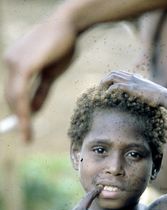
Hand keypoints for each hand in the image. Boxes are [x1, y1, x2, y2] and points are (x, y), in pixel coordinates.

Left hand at [4, 16, 76, 141]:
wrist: (69, 26)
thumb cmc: (62, 47)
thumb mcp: (50, 74)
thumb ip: (40, 92)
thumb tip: (33, 111)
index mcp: (15, 63)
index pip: (13, 92)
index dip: (18, 112)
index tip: (24, 128)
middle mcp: (10, 61)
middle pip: (11, 97)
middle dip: (19, 119)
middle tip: (26, 138)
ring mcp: (14, 62)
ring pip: (14, 98)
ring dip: (21, 120)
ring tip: (27, 136)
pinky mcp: (23, 65)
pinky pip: (20, 94)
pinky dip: (23, 111)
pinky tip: (26, 123)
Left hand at [100, 70, 166, 107]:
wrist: (163, 96)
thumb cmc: (157, 97)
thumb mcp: (147, 93)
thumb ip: (141, 92)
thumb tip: (139, 98)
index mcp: (135, 77)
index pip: (118, 73)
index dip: (110, 78)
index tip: (105, 86)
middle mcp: (132, 77)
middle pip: (113, 73)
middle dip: (104, 80)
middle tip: (99, 89)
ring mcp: (132, 81)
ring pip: (112, 77)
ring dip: (104, 83)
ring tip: (100, 92)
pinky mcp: (132, 88)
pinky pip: (117, 86)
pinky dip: (110, 90)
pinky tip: (107, 95)